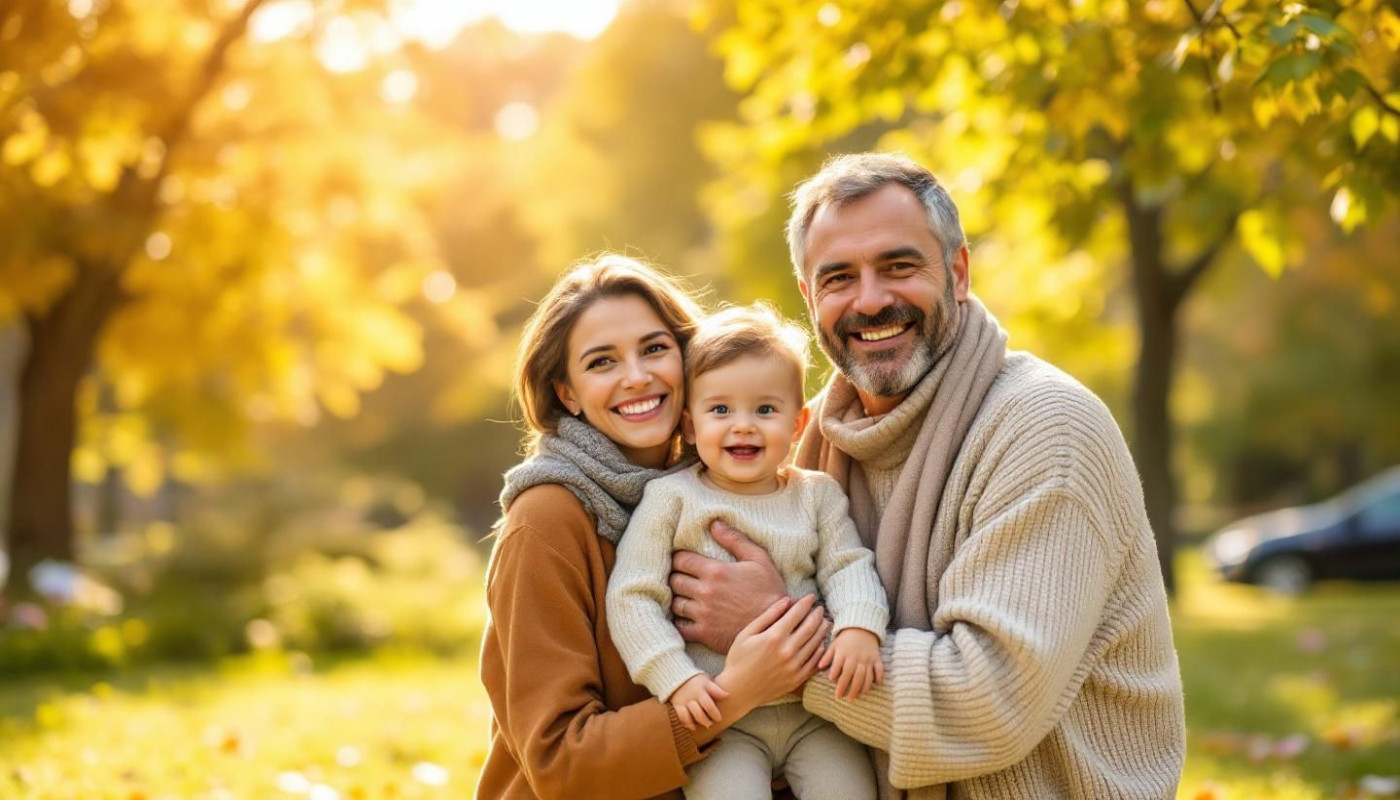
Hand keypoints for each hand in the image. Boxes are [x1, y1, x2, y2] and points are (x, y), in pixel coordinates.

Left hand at [669, 519, 787, 653]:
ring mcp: (703, 614)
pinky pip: (680, 626)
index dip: (679, 558)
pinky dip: (679, 620)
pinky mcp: (704, 633)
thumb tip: (714, 523)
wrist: (777, 626)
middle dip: (676, 577)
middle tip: (682, 577)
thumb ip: (735, 540)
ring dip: (677, 598)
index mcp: (716, 571)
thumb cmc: (769, 591)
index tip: (683, 560)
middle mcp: (705, 592)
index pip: (681, 560)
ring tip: (684, 596)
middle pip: (674, 580)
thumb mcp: (758, 559)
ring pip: (674, 603)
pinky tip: (686, 617)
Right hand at [669, 674, 729, 730]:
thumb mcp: (706, 681)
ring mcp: (683, 701)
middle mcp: (691, 696)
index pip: (708, 704)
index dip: (714, 713)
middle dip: (706, 721)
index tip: (719, 719)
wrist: (678, 676)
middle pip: (698, 713)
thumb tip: (728, 695)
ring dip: (696, 722)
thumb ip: (716, 689)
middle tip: (712, 723)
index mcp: (701, 690)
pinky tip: (693, 726)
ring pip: (688, 716)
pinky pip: (681, 716)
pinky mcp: (677, 705)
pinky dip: (687, 722)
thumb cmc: (697, 681)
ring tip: (705, 725)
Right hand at [715, 594, 829, 710]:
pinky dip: (821, 650)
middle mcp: (787, 651)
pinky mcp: (797, 679)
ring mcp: (794, 666)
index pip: (797, 614)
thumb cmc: (738, 659)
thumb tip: (786, 600)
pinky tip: (822, 643)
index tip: (811, 596)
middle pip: (810, 627)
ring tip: (825, 622)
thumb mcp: (747, 633)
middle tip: (820, 608)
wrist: (738, 690)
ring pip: (816, 643)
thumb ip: (768, 616)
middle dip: (817, 615)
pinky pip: (815, 662)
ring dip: (822, 630)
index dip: (806, 603)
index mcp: (774, 637)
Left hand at [818, 628, 883, 700]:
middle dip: (846, 688)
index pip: (838, 668)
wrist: (862, 627)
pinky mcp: (876, 658)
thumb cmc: (845, 639)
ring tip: (855, 697)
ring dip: (861, 688)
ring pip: (865, 676)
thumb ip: (827, 656)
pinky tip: (877, 685)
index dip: (834, 676)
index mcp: (843, 654)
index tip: (832, 684)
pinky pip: (879, 669)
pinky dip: (879, 677)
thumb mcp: (834, 645)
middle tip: (841, 698)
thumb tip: (819, 667)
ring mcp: (867, 659)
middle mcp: (855, 658)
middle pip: (851, 676)